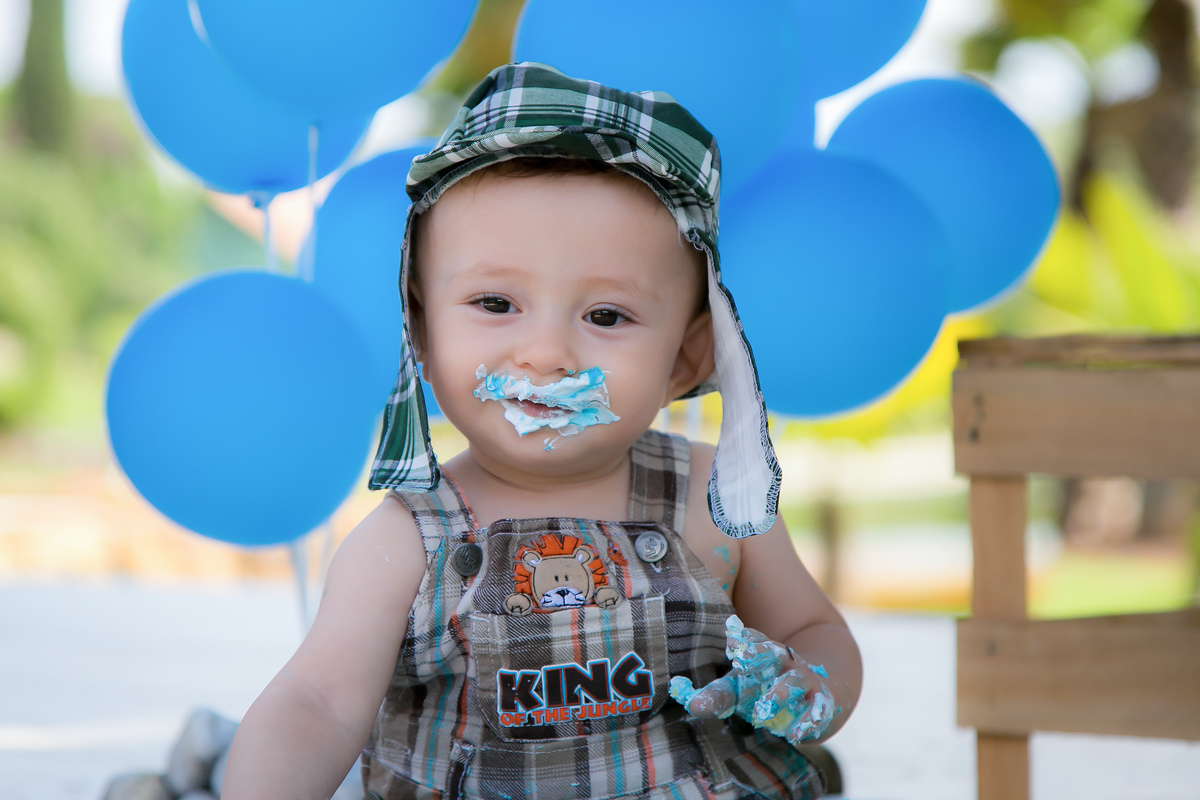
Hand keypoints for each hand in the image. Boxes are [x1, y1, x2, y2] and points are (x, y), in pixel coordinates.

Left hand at [669, 616, 836, 745]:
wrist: (817, 691)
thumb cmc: (765, 689)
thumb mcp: (739, 689)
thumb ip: (713, 695)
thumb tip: (682, 699)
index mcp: (760, 657)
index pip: (748, 646)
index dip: (741, 641)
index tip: (729, 637)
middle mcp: (782, 664)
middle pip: (771, 652)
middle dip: (758, 653)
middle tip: (742, 658)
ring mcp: (802, 682)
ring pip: (792, 682)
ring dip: (779, 693)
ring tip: (763, 709)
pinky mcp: (820, 703)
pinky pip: (816, 711)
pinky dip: (808, 722)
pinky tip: (794, 736)